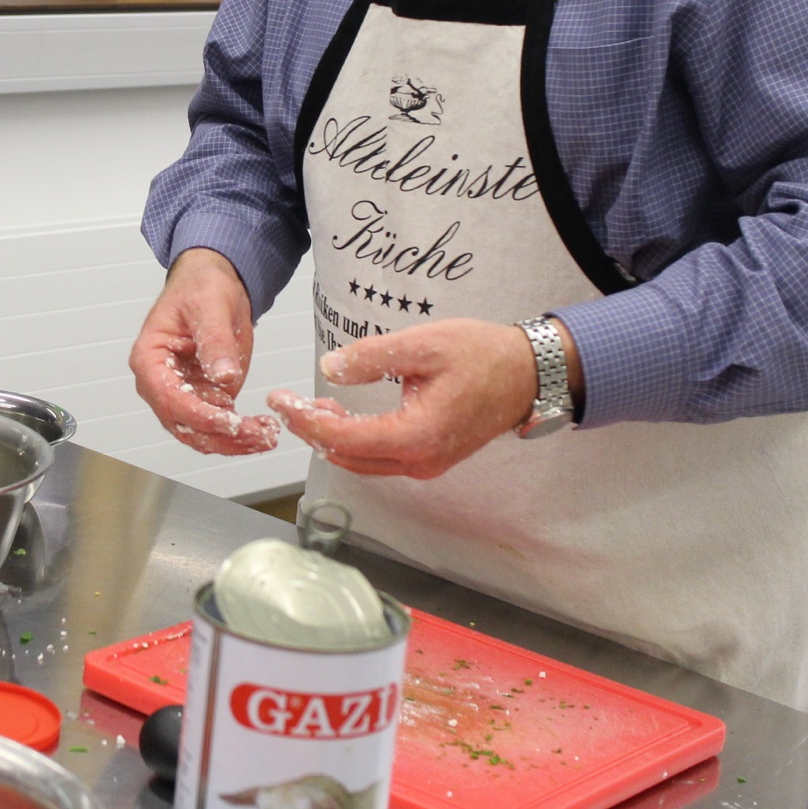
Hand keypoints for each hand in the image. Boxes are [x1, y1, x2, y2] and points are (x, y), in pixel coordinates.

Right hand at [130, 248, 279, 455]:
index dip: (197, 414)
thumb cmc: (200, 287)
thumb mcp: (209, 306)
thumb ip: (215, 341)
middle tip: (255, 435)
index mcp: (149, 358)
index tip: (227, 420)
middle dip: (220, 436)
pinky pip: (217, 427)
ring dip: (232, 442)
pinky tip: (262, 431)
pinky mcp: (205, 398)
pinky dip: (239, 434)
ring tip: (265, 436)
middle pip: (182, 425)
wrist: (215, 283)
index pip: (168, 398)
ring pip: (200, 434)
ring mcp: (183, 394)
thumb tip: (223, 375)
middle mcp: (161, 383)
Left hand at [267, 318, 537, 478]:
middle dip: (311, 430)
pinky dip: (353, 440)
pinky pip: (380, 457)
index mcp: (416, 436)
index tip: (280, 400)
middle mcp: (419, 460)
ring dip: (331, 437)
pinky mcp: (429, 458)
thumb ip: (373, 357)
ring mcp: (426, 464)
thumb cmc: (482, 355)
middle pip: (347, 456)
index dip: (305, 422)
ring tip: (308, 406)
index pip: (343, 439)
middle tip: (285, 403)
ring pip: (362, 461)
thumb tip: (330, 368)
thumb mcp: (424, 344)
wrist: (526, 374)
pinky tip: (341, 416)